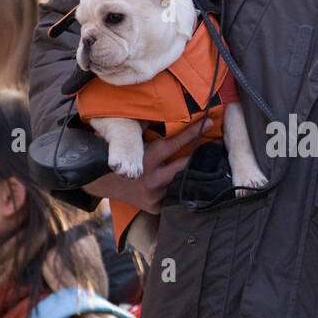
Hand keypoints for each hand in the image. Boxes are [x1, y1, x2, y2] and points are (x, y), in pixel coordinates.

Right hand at [85, 118, 212, 211]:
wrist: (99, 181)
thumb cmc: (118, 155)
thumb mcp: (131, 140)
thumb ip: (148, 128)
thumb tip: (170, 110)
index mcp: (146, 159)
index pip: (175, 143)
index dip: (193, 132)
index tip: (209, 122)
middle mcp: (152, 178)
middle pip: (185, 165)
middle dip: (201, 154)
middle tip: (218, 145)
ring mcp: (154, 195)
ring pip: (182, 182)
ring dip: (193, 173)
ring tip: (210, 163)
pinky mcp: (154, 207)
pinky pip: (174, 196)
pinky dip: (181, 188)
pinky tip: (194, 182)